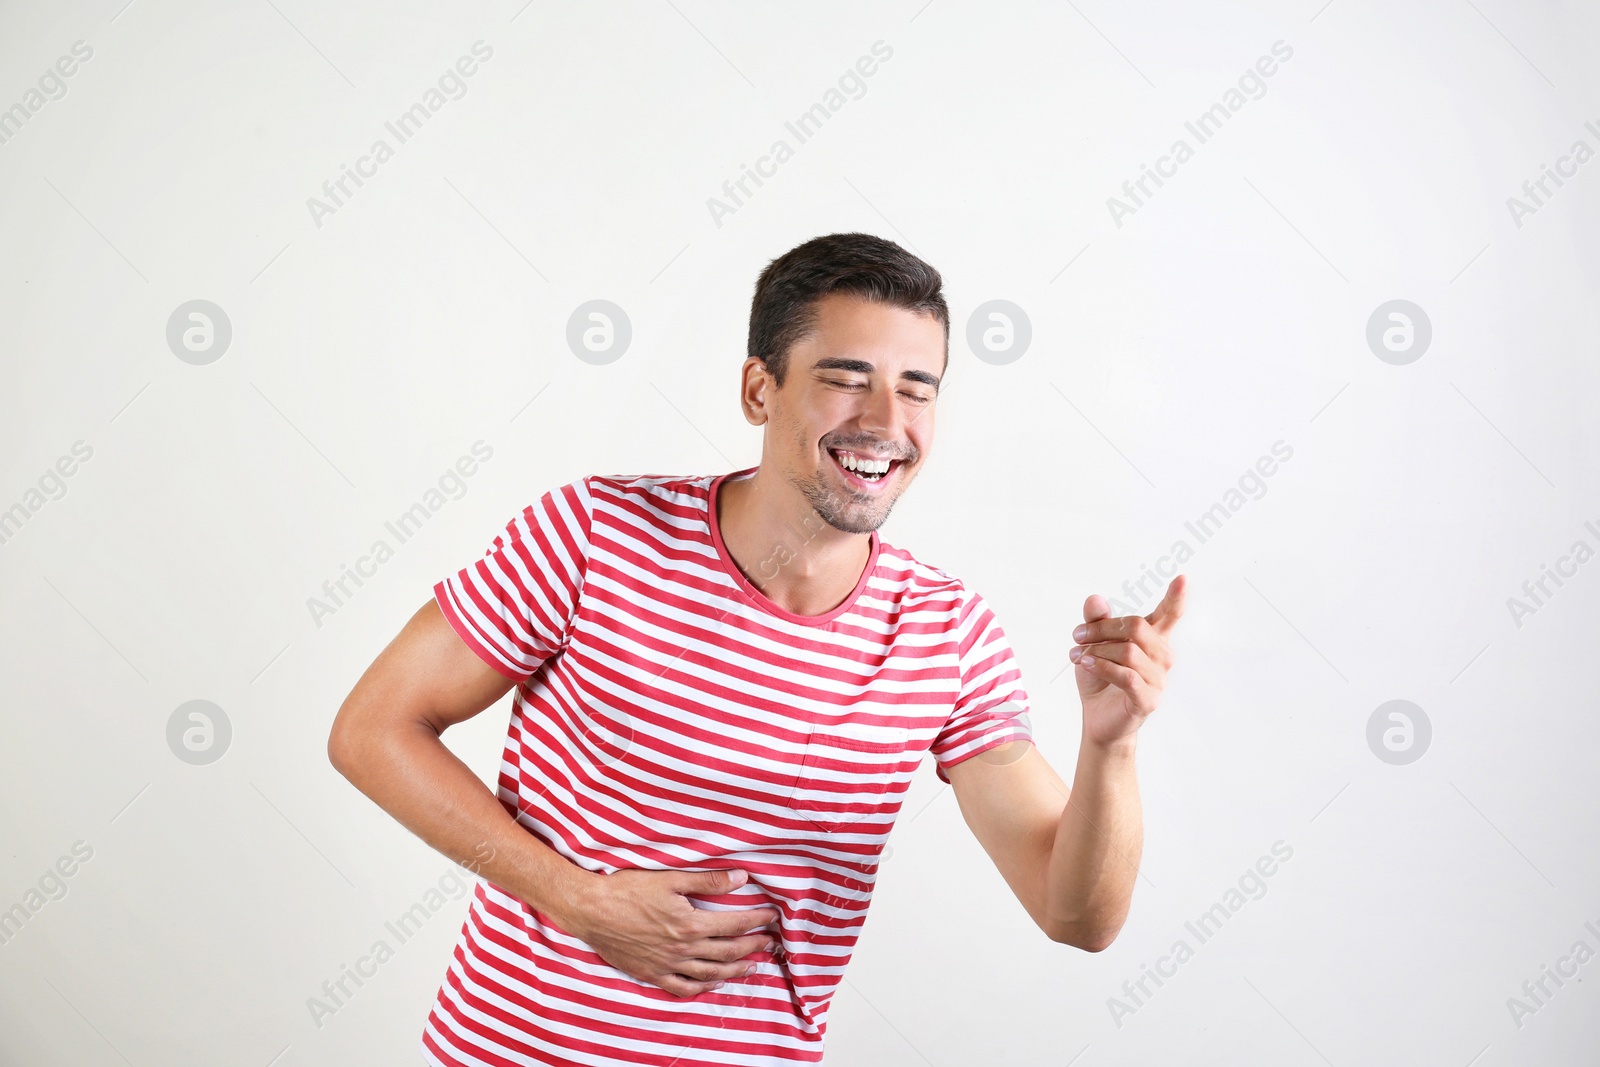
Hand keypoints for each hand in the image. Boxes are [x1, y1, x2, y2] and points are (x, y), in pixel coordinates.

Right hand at [561, 867, 783, 997]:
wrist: (592, 911)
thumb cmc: (628, 890)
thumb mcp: (670, 879)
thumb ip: (708, 881)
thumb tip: (741, 877)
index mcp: (690, 924)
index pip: (734, 925)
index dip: (757, 920)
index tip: (772, 916)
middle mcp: (683, 949)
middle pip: (728, 952)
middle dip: (753, 946)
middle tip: (771, 942)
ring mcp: (668, 965)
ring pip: (711, 973)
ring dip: (736, 970)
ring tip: (752, 966)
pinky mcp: (652, 974)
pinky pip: (683, 988)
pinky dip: (703, 988)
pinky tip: (714, 983)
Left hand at [1069, 575, 1186, 748]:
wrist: (1098, 719)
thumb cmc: (1100, 679)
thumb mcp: (1094, 645)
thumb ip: (1097, 622)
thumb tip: (1095, 599)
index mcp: (1153, 640)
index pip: (1169, 614)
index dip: (1176, 597)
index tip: (1182, 578)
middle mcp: (1161, 657)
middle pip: (1137, 627)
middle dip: (1102, 628)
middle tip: (1077, 635)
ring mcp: (1158, 680)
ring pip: (1129, 651)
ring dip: (1097, 650)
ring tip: (1076, 656)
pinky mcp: (1147, 700)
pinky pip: (1126, 676)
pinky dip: (1102, 667)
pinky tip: (1086, 664)